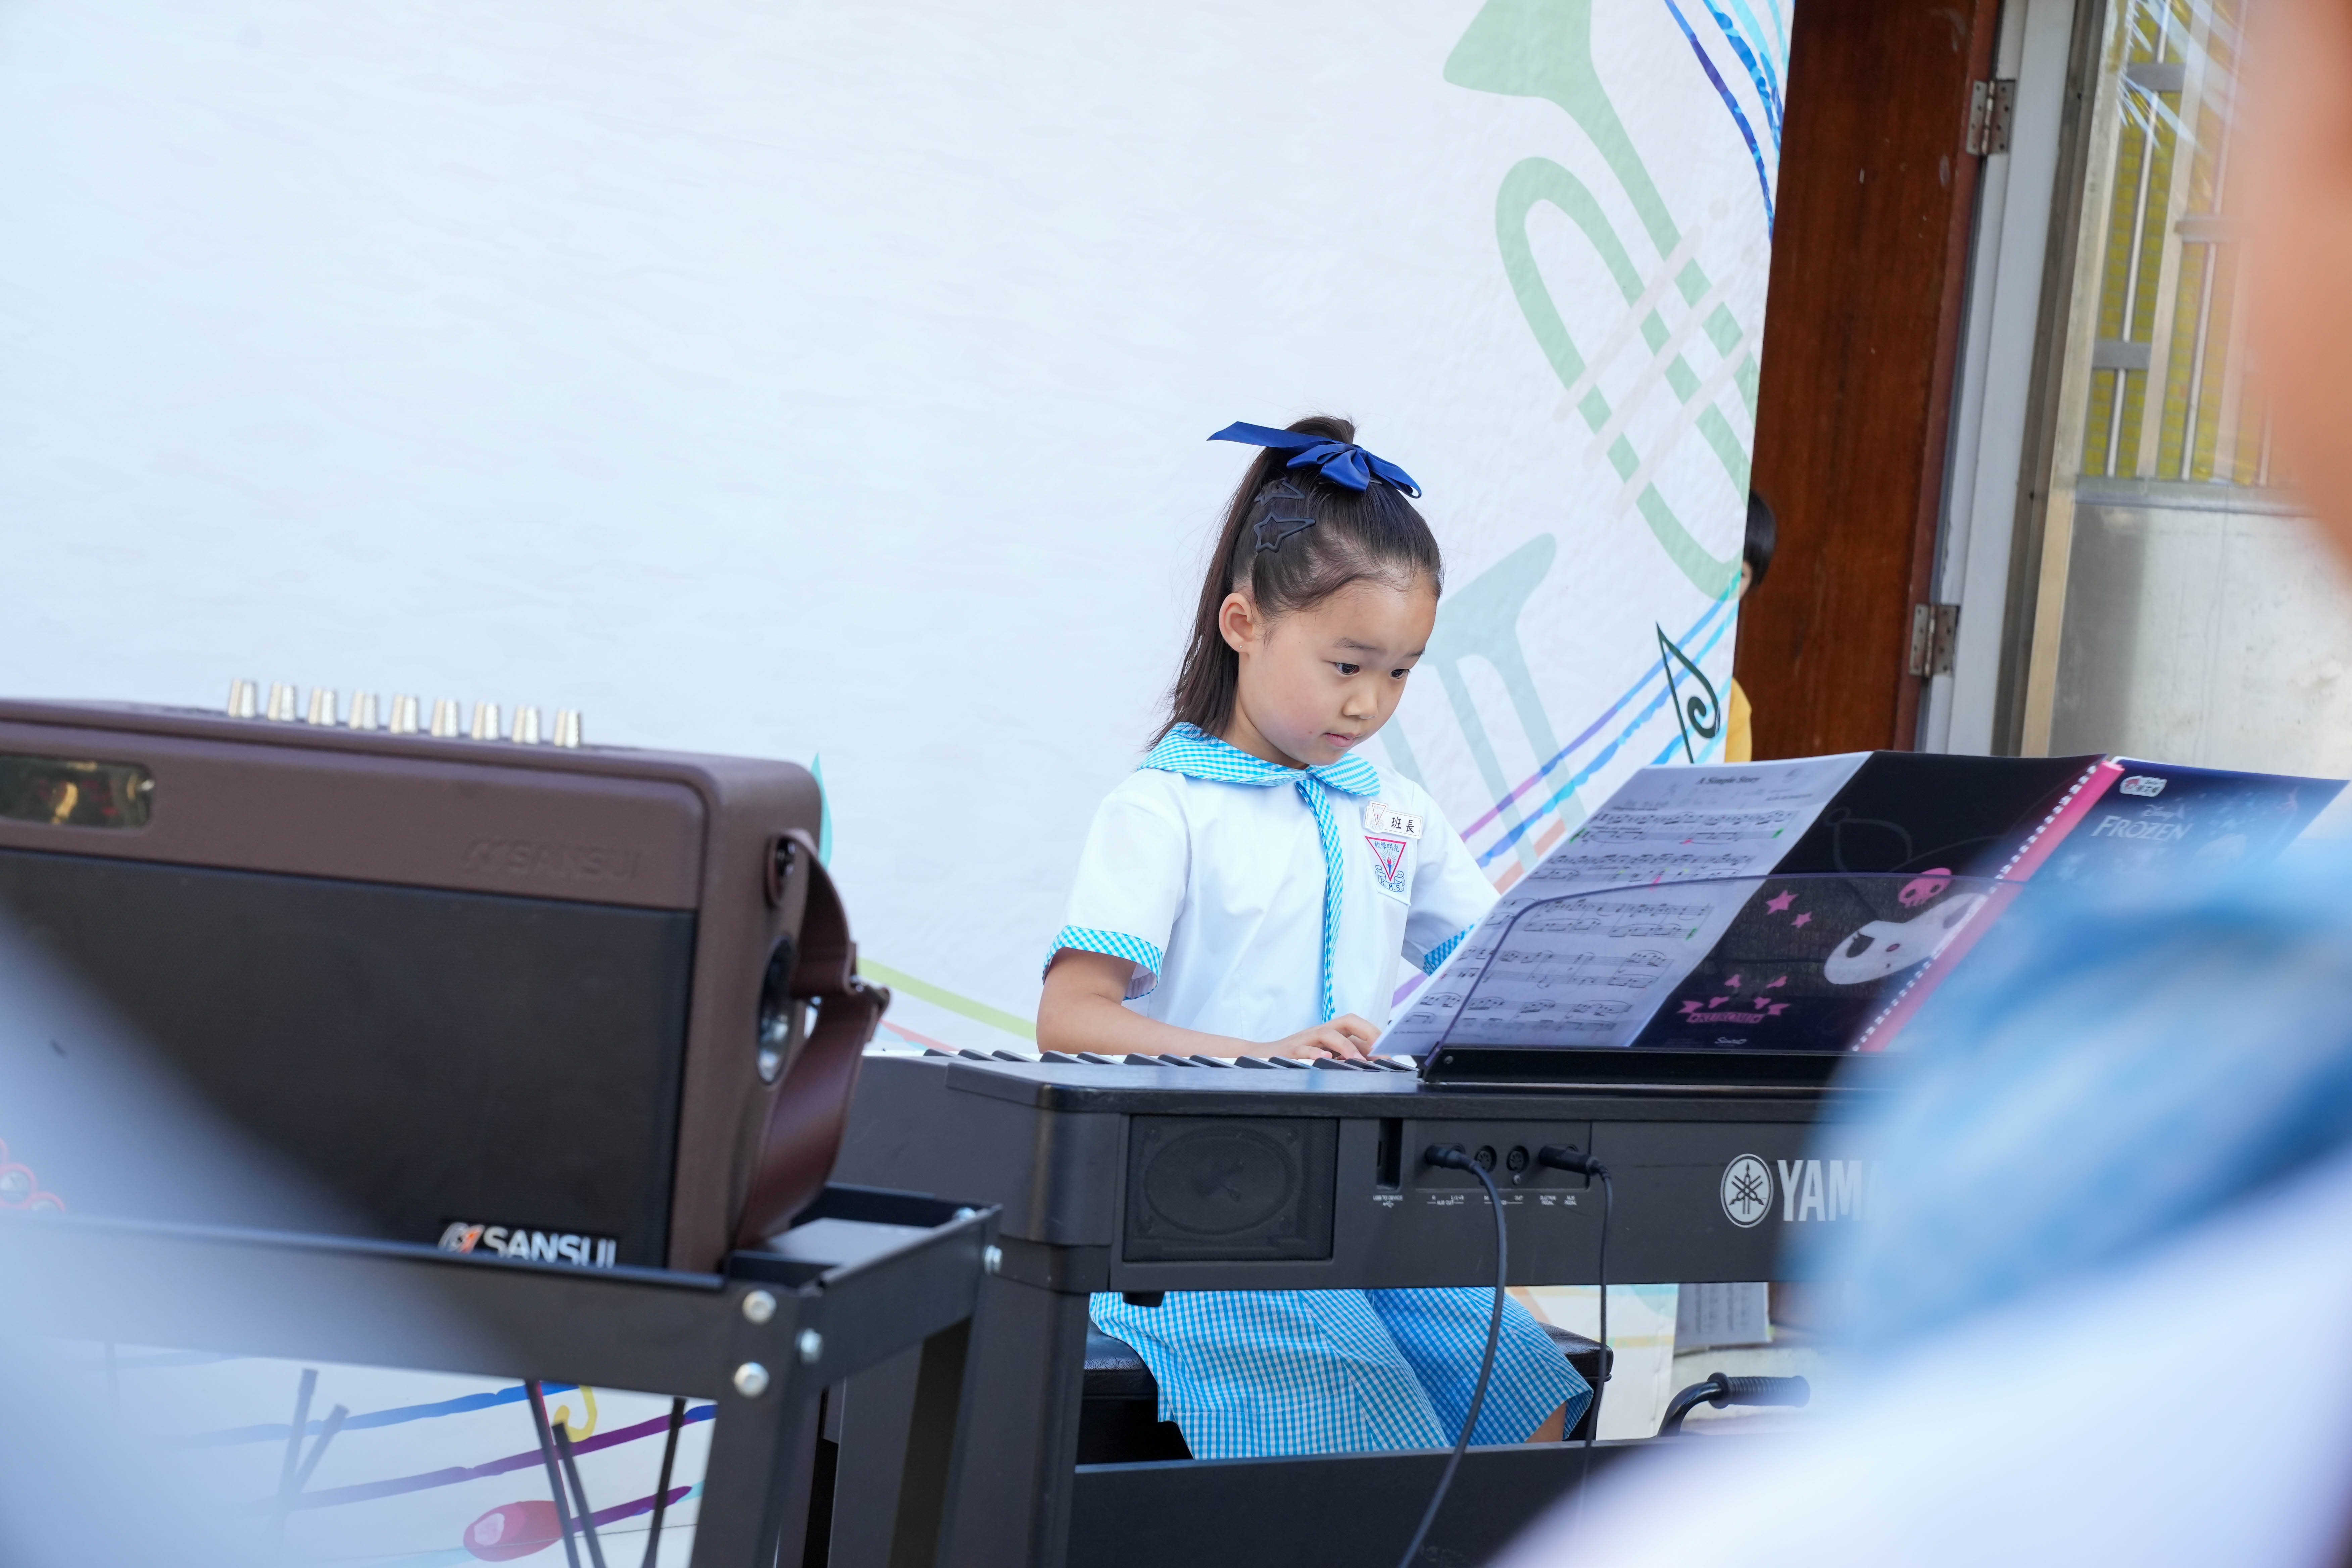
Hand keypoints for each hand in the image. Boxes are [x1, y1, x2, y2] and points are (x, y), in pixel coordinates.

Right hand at [1265, 1014, 1379, 1059]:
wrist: (1261, 1056)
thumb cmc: (1297, 1056)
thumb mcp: (1325, 1054)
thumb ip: (1346, 1055)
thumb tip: (1374, 1062)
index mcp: (1331, 1032)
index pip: (1358, 1026)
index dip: (1376, 1035)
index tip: (1390, 1052)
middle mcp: (1320, 1032)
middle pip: (1347, 1021)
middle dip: (1367, 1032)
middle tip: (1381, 1050)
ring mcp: (1305, 1039)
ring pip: (1328, 1033)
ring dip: (1346, 1046)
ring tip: (1358, 1060)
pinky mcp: (1289, 1050)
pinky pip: (1303, 1049)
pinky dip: (1315, 1054)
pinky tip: (1325, 1060)